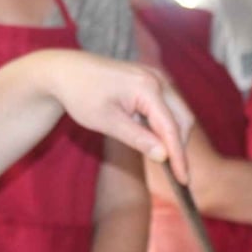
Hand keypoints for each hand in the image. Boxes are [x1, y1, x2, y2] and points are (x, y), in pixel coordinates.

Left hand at [43, 52, 193, 181]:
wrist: (67, 71)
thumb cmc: (81, 95)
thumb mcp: (106, 121)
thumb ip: (137, 139)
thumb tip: (164, 156)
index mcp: (147, 87)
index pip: (171, 127)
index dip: (179, 156)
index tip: (183, 180)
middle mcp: (156, 78)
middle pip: (182, 118)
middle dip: (180, 146)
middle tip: (177, 175)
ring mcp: (155, 76)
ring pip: (177, 111)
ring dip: (174, 135)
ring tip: (168, 162)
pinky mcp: (150, 79)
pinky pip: (167, 105)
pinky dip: (165, 124)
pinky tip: (156, 141)